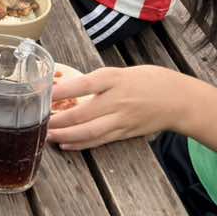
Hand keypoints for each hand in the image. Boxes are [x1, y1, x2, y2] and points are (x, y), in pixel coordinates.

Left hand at [46, 65, 204, 149]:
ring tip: (47, 135)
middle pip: (83, 114)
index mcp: (115, 79)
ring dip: (66, 135)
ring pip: (89, 132)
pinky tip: (66, 143)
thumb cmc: (150, 80)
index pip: (83, 84)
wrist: (179, 100)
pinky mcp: (126, 133)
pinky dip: (81, 143)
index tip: (43, 94)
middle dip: (58, 120)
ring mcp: (122, 119)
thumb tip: (70, 88)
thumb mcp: (122, 72)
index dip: (61, 91)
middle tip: (38, 121)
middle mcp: (117, 100)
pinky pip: (100, 140)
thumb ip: (99, 81)